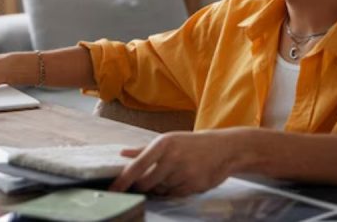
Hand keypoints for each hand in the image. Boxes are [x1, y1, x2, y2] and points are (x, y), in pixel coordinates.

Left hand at [109, 129, 259, 196]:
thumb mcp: (168, 140)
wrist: (224, 148)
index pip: (137, 166)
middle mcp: (172, 158)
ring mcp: (184, 173)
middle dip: (142, 186)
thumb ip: (143, 149)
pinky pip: (174, 195)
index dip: (123, 180)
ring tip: (170, 175)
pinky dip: (171, 191)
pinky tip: (179, 180)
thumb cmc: (191, 144)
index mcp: (163, 144)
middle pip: (146, 183)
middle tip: (143, 182)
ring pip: (160, 190)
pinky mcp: (194, 185)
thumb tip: (122, 153)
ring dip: (159, 187)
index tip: (112, 189)